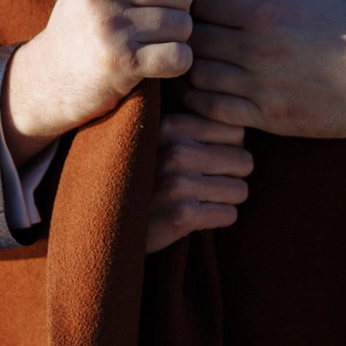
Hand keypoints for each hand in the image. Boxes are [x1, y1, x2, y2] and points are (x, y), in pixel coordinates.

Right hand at [2, 0, 193, 165]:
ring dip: (177, 40)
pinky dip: (177, 64)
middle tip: (153, 26)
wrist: (49, 76)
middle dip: (178, 11)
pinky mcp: (121, 62)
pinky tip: (156, 64)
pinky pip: (180, 57)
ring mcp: (110, 25)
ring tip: (151, 43)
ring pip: (184, 25)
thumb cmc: (83, 18)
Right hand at [145, 113, 253, 254]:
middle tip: (205, 184)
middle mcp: (176, 151)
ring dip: (225, 199)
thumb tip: (242, 128)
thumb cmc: (139, 176)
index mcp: (171, 125)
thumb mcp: (155, 139)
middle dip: (230, 176)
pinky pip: (229, 215)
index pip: (235, 131)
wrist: (102, 220)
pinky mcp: (183, 215)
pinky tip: (194, 217)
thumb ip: (189, 127)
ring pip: (240, 190)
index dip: (226, 149)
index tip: (206, 160)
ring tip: (198, 200)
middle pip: (243, 160)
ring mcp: (179, 184)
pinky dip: (217, 219)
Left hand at [183, 0, 345, 154]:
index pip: (203, 2)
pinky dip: (200, 103)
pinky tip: (205, 94)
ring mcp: (261, 87)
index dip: (198, 3)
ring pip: (197, 76)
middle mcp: (258, 49)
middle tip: (192, 38)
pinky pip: (214, 111)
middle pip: (193, 39)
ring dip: (190, 70)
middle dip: (189, 36)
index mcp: (266, 13)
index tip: (204, 8)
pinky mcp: (269, 119)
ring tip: (195, 65)